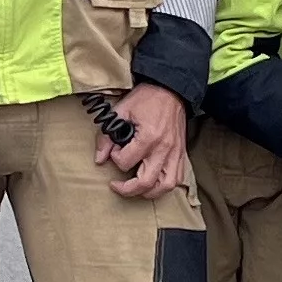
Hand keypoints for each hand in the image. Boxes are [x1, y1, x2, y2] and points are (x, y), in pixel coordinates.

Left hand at [100, 83, 190, 198]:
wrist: (171, 89)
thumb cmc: (147, 98)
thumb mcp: (121, 111)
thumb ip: (107, 136)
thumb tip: (99, 158)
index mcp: (149, 137)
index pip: (125, 162)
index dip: (114, 159)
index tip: (113, 151)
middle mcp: (164, 149)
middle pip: (145, 182)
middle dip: (127, 189)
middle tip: (116, 186)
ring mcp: (175, 153)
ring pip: (165, 186)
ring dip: (148, 192)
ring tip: (135, 188)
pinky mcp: (181, 154)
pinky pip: (177, 178)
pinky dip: (164, 186)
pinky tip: (153, 182)